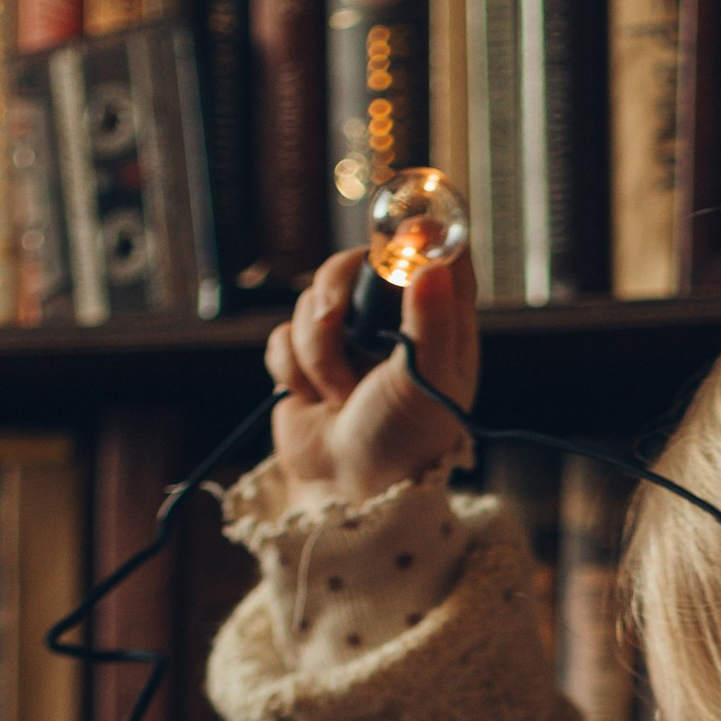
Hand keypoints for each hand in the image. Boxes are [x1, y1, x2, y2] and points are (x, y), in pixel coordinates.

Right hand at [262, 242, 480, 510]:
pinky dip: (292, 370)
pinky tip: (313, 401)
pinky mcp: (305, 361)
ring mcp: (347, 340)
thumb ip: (433, 319)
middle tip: (334, 318)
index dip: (418, 230)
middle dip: (335, 288)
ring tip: (338, 395)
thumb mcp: (429, 381)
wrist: (349, 493)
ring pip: (312, 299)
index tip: (397, 227)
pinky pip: (281, 335)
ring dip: (316, 351)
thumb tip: (432, 261)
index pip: (438, 252)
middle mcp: (393, 323)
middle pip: (357, 261)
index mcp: (439, 323)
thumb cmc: (404, 443)